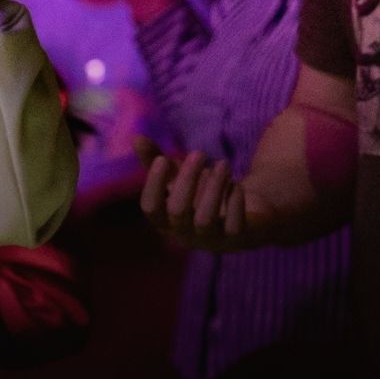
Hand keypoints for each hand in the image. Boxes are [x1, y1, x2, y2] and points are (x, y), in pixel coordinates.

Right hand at [135, 137, 265, 251]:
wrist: (243, 216)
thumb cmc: (201, 193)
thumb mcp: (178, 175)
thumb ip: (155, 159)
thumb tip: (136, 138)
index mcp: (165, 220)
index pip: (150, 208)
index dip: (154, 184)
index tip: (163, 159)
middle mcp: (184, 234)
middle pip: (177, 210)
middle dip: (187, 179)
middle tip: (199, 153)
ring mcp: (210, 240)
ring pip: (205, 220)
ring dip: (213, 187)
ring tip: (223, 163)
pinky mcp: (236, 240)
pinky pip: (234, 226)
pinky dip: (234, 202)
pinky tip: (237, 184)